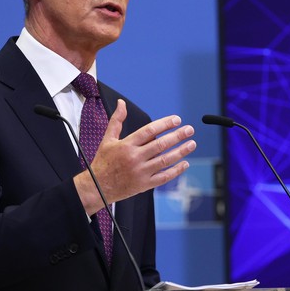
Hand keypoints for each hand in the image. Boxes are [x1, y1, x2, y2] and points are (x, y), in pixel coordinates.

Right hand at [74, 100, 195, 214]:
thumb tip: (121, 103)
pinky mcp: (144, 184)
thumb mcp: (108, 139)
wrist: (97, 188)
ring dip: (181, 152)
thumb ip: (117, 120)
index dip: (165, 124)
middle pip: (161, 144)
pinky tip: (185, 163)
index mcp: (126, 145)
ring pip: (165, 160)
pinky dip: (176, 170)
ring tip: (192, 144)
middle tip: (190, 130)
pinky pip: (164, 177)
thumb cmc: (103, 162)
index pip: (149, 131)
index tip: (177, 120)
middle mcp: (134, 158)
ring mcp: (141, 172)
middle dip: (178, 136)